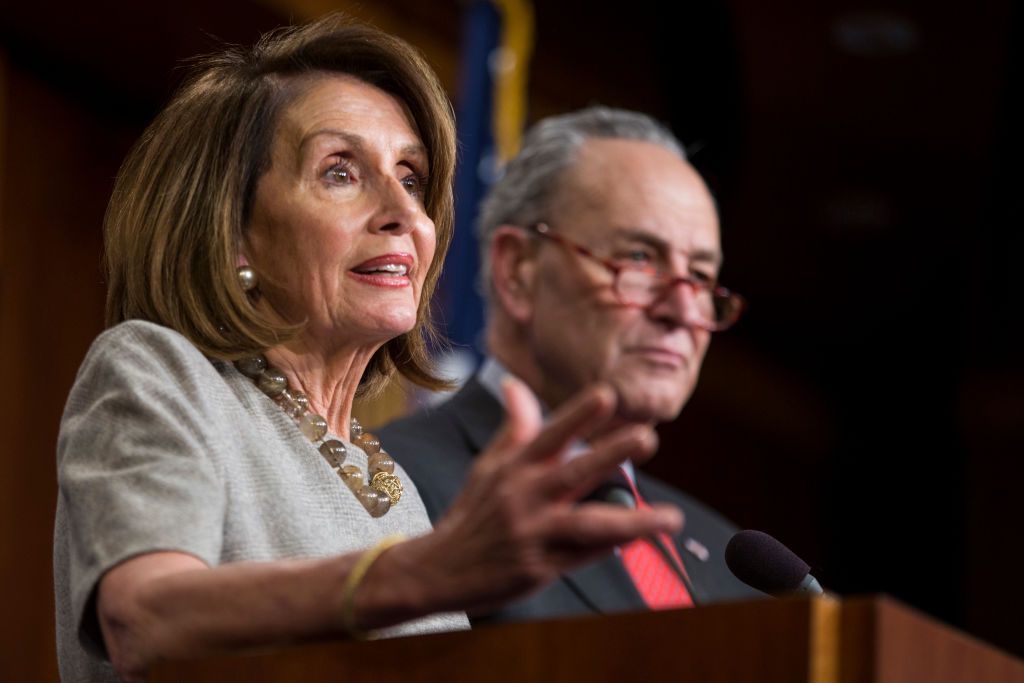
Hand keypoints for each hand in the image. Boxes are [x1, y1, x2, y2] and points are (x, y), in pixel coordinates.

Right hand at [390, 377, 683, 614]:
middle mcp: (524, 497)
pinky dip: (613, 548)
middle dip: (611, 453)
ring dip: (633, 521)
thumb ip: (513, 428)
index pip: (550, 434)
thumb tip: (514, 384)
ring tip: (671, 518)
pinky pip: (584, 557)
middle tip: (646, 436)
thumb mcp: (487, 466)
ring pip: (589, 524)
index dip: (578, 414)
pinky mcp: (539, 569)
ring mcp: (533, 534)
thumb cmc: (472, 514)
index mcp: (515, 468)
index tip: (607, 395)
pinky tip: (641, 540)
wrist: (439, 570)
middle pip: (573, 471)